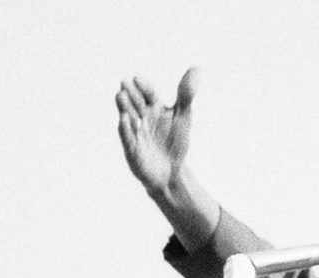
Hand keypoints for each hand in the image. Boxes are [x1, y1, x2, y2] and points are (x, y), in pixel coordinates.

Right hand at [116, 68, 199, 194]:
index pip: (148, 93)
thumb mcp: (183, 115)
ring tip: (120, 95)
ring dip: (124, 107)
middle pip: (136, 103)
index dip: (143, 86)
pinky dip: (127, 129)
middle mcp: (143, 118)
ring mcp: (136, 133)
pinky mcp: (133, 149)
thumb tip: (197, 67)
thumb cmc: (175, 141)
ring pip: (129, 118)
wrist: (171, 170)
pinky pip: (129, 138)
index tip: (137, 77)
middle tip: (124, 81)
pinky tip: (125, 119)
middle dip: (130, 93)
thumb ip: (186, 93)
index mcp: (154, 108)